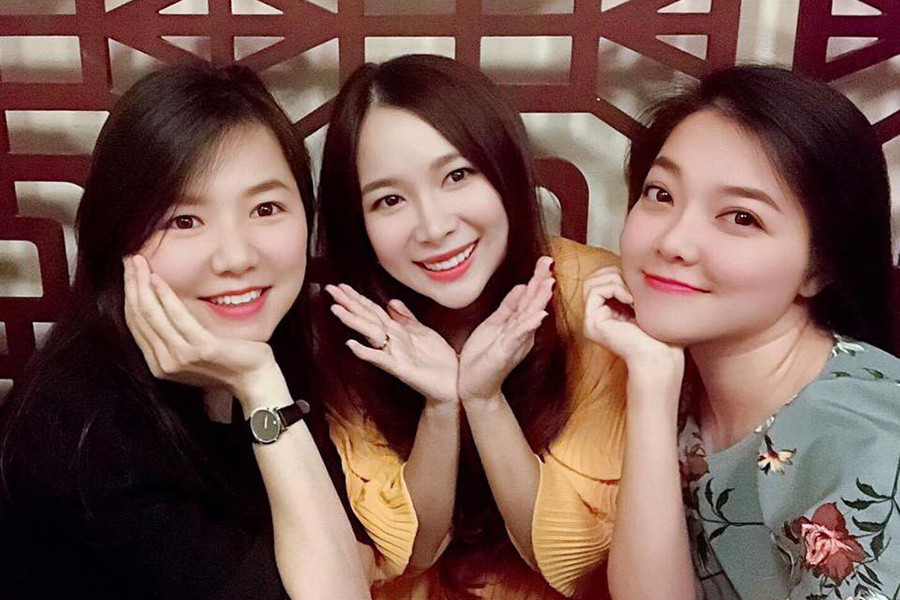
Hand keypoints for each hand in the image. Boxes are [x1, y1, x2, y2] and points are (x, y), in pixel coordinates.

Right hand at [123, 255, 281, 402]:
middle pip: (139, 316)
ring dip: (143, 285)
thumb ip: (173, 338)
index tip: (129, 272)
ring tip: (139, 262)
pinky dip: (165, 296)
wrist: (254, 380)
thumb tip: (160, 307)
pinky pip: (177, 317)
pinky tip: (158, 279)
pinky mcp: (200, 348)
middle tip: (129, 260)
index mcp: (159, 364)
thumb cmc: (227, 362)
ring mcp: (181, 357)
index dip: (130, 295)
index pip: (136, 324)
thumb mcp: (192, 352)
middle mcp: (165, 363)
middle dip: (132, 285)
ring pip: (152, 315)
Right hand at [325, 284, 458, 405]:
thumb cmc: (438, 358)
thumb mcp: (423, 332)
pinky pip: (380, 359)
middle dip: (349, 303)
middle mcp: (391, 341)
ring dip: (353, 321)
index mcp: (396, 331)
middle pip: (366, 318)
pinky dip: (366, 352)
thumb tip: (391, 302)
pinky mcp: (400, 369)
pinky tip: (352, 345)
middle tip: (330, 289)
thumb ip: (406, 318)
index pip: (372, 310)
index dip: (357, 297)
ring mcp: (393, 354)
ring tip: (336, 309)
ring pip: (370, 334)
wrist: (453, 382)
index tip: (341, 285)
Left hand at [457, 256, 553, 404]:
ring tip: (549, 283)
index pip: (529, 297)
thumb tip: (522, 286)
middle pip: (533, 302)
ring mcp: (515, 341)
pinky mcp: (507, 352)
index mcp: (517, 323)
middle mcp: (521, 331)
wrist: (475, 386)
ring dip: (539, 300)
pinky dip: (529, 324)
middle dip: (541, 282)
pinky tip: (539, 315)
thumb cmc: (483, 357)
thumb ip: (509, 306)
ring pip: (529, 316)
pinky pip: (519, 335)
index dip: (537, 278)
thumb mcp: (494, 325)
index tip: (545, 260)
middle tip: (549, 263)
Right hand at [582, 266, 682, 373]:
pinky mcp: (591, 324)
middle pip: (594, 278)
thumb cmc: (661, 335)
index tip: (639, 283)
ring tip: (633, 295)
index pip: (602, 279)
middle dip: (615, 273)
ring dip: (615, 280)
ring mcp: (591, 322)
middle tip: (635, 286)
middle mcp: (596, 318)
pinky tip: (630, 300)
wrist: (661, 357)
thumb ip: (633, 286)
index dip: (619, 272)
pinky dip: (614, 287)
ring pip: (592, 281)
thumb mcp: (646, 303)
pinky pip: (594, 291)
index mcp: (608, 313)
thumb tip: (629, 264)